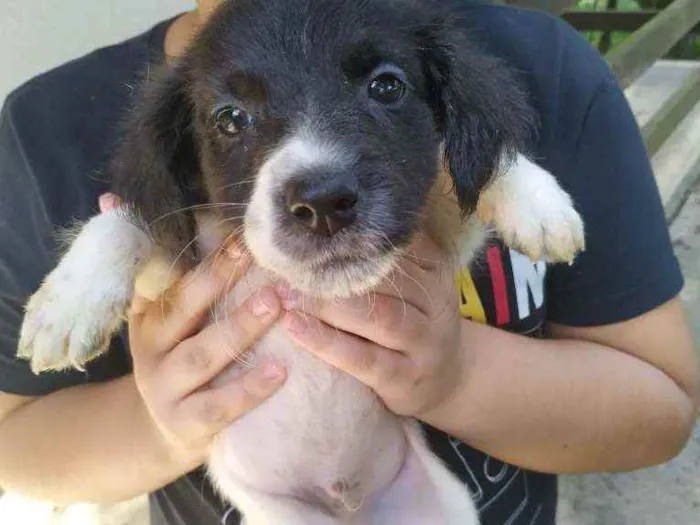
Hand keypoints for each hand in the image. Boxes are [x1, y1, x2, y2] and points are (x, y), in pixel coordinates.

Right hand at [99, 193, 286, 466]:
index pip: (166, 276)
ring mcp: (165, 389)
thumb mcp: (161, 311)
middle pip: (182, 309)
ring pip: (201, 356)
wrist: (164, 429)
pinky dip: (248, 389)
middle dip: (217, 279)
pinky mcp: (187, 424)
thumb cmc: (178, 354)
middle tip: (255, 254)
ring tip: (275, 303)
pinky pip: (218, 406)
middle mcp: (151, 348)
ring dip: (238, 328)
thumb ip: (154, 260)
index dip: (198, 254)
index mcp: (147, 315)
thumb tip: (111, 196)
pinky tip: (280, 370)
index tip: (235, 232)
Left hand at [279, 236, 465, 419]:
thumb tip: (330, 222)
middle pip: (386, 280)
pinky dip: (326, 342)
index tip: (311, 233)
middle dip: (335, 271)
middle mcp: (436, 304)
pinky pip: (363, 359)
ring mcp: (424, 344)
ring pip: (378, 316)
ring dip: (328, 305)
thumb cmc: (416, 323)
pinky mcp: (404, 378)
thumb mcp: (415, 286)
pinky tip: (295, 328)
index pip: (395, 247)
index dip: (352, 240)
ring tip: (287, 295)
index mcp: (436, 271)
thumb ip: (387, 260)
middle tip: (289, 263)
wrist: (450, 380)